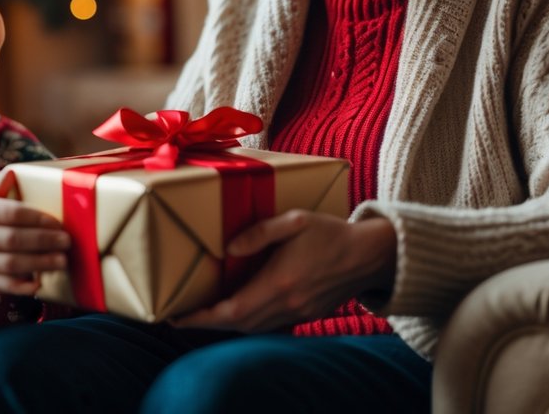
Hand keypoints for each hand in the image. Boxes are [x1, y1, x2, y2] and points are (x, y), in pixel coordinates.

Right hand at [0, 169, 70, 294]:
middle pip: (14, 240)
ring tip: (61, 260)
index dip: (37, 219)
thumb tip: (13, 174)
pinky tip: (39, 284)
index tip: (57, 222)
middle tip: (67, 241)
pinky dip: (21, 287)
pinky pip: (2, 285)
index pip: (11, 214)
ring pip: (11, 265)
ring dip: (40, 264)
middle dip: (44, 242)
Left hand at [174, 212, 396, 331]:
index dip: (202, 317)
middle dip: (208, 323)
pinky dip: (250, 322)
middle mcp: (288, 304)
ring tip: (205, 313)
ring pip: (254, 328)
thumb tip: (228, 248)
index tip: (178, 316)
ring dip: (228, 324)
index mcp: (280, 282)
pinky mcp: (308, 314)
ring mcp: (299, 313)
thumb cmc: (331, 232)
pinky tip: (240, 309)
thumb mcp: (295, 220)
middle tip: (183, 315)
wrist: (370, 255)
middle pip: (239, 324)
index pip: (232, 311)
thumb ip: (259, 232)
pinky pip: (270, 325)